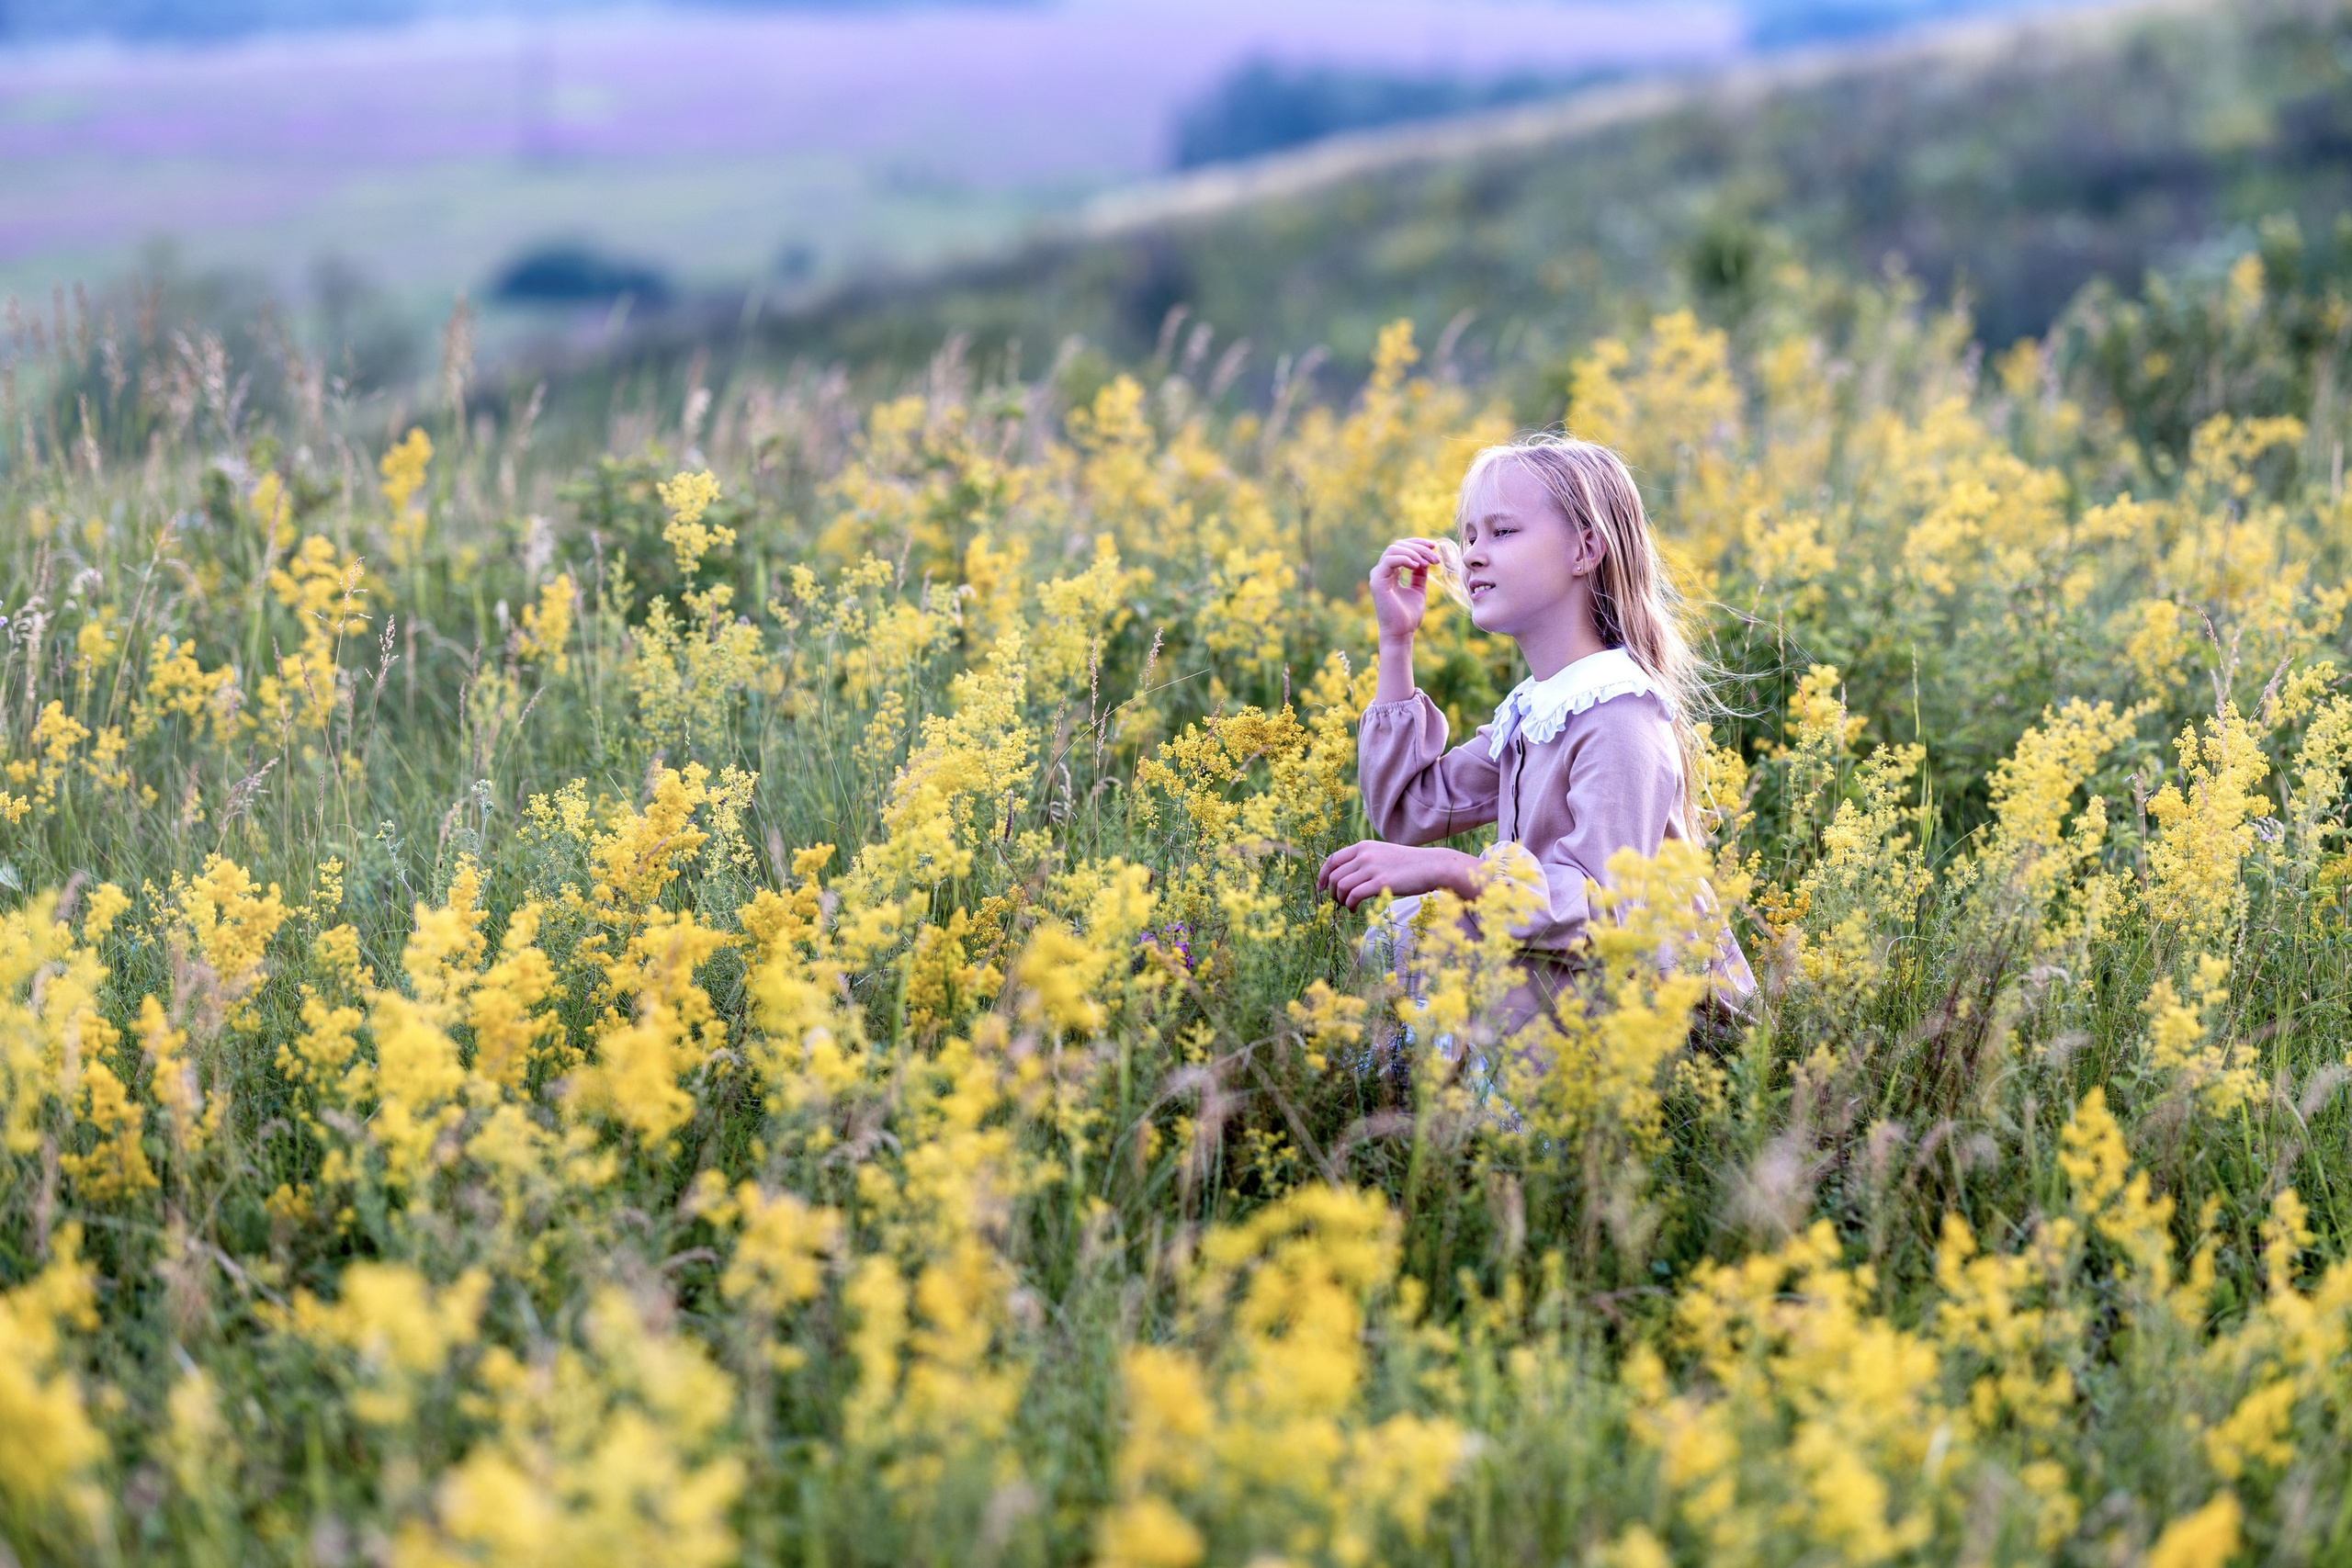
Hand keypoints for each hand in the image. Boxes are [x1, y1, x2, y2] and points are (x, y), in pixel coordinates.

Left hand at [1317, 841, 1479, 910]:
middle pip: (1333, 875)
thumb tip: (1346, 877)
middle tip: (1337, 902)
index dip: (1322, 874)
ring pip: (1340, 886)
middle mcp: (1365, 854)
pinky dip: (1349, 904)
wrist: (1433, 866)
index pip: (1333, 859)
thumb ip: (1365, 861)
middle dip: (1330, 892)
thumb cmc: (1409, 864)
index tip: (1320, 887)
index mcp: (1364, 846)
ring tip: (1347, 906)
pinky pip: (1353, 895)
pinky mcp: (1381, 883)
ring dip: (1339, 900)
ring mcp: (1372, 868)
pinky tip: (1355, 909)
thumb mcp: (1383, 855)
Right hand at [1368, 537, 1442, 642]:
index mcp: (1390, 573)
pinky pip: (1390, 561)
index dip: (1417, 544)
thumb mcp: (1418, 589)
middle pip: (1398, 545)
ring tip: (1427, 563)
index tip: (1434, 547)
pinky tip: (1418, 566)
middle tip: (1434, 555)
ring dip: (1414, 552)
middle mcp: (1382, 572)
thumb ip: (1419, 574)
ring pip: (1394, 550)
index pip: (1401, 548)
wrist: (1402, 633)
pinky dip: (1405, 559)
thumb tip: (1425, 558)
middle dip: (1418, 546)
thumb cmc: (1409, 615)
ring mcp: (1378, 575)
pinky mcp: (1377, 582)